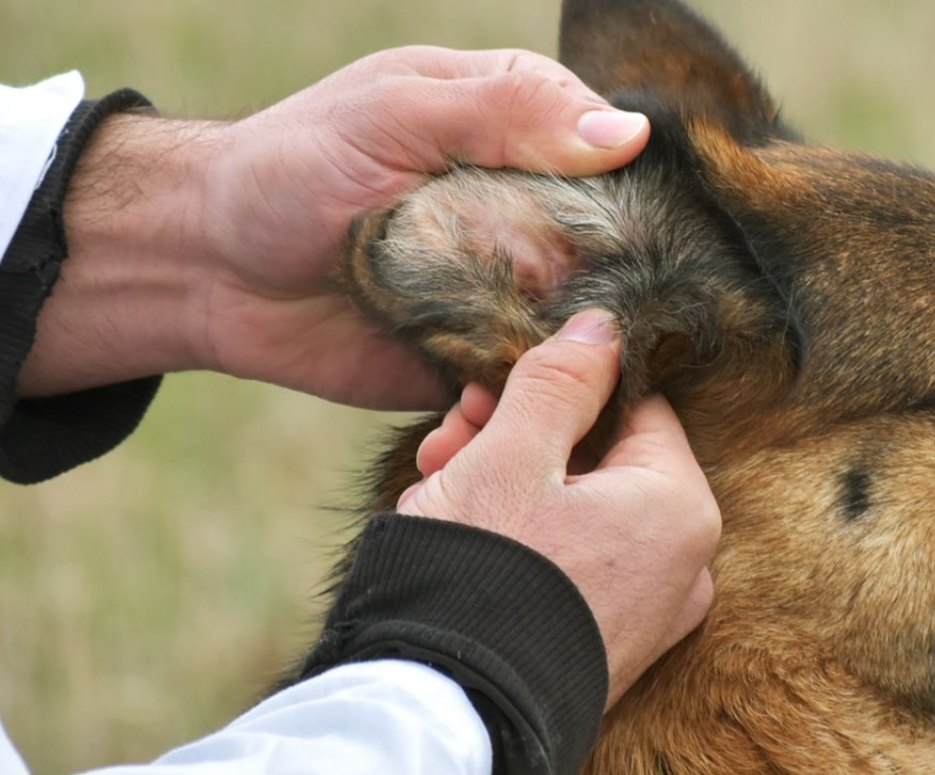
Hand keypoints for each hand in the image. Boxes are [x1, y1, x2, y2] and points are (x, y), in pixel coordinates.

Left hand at [21, 47, 649, 408]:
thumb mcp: (394, 112)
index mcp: (516, 128)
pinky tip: (482, 406)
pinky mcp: (479, 356)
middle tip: (540, 297)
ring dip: (562, 351)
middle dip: (595, 283)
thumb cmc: (291, 168)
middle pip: (609, 248)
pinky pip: (528, 382)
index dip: (625, 191)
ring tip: (507, 360)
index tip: (613, 230)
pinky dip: (518, 399)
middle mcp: (525, 209)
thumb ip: (505, 113)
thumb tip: (628, 136)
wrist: (210, 268)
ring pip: (579, 323)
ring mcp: (506, 286)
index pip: (611, 154)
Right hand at [397, 309, 719, 707]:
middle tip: (451, 430)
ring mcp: (649, 609)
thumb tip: (606, 322)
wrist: (452, 707)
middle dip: (518, 434)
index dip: (558, 385)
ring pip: (578, 509)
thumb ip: (561, 379)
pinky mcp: (610, 641)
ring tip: (438, 477)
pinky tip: (461, 522)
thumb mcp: (513, 451)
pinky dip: (523, 536)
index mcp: (679, 504)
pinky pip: (574, 562)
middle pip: (598, 458)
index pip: (632, 406)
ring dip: (508, 479)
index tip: (490, 386)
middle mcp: (683, 560)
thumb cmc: (488, 569)